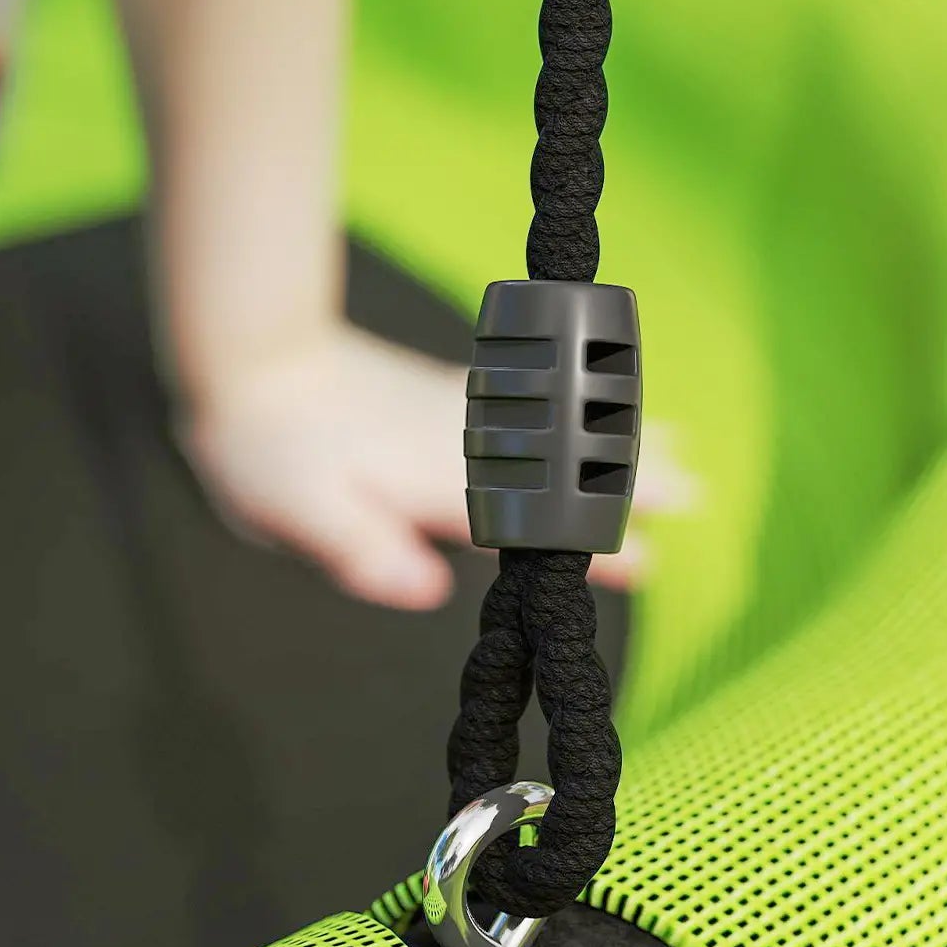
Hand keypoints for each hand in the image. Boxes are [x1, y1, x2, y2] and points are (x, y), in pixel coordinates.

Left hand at [177, 321, 696, 611]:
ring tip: (681, 447)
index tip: (644, 560)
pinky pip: (534, 397)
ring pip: (556, 424)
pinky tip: (600, 401)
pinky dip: (577, 401)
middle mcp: (459, 439)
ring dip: (615, 436)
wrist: (249, 356)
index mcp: (433, 480)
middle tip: (697, 495)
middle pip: (561, 460)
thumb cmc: (266, 450)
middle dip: (627, 479)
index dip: (586, 541)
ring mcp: (458, 410)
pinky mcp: (444, 393)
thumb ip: (360, 550)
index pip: (528, 516)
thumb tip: (427, 590)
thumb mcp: (296, 514)